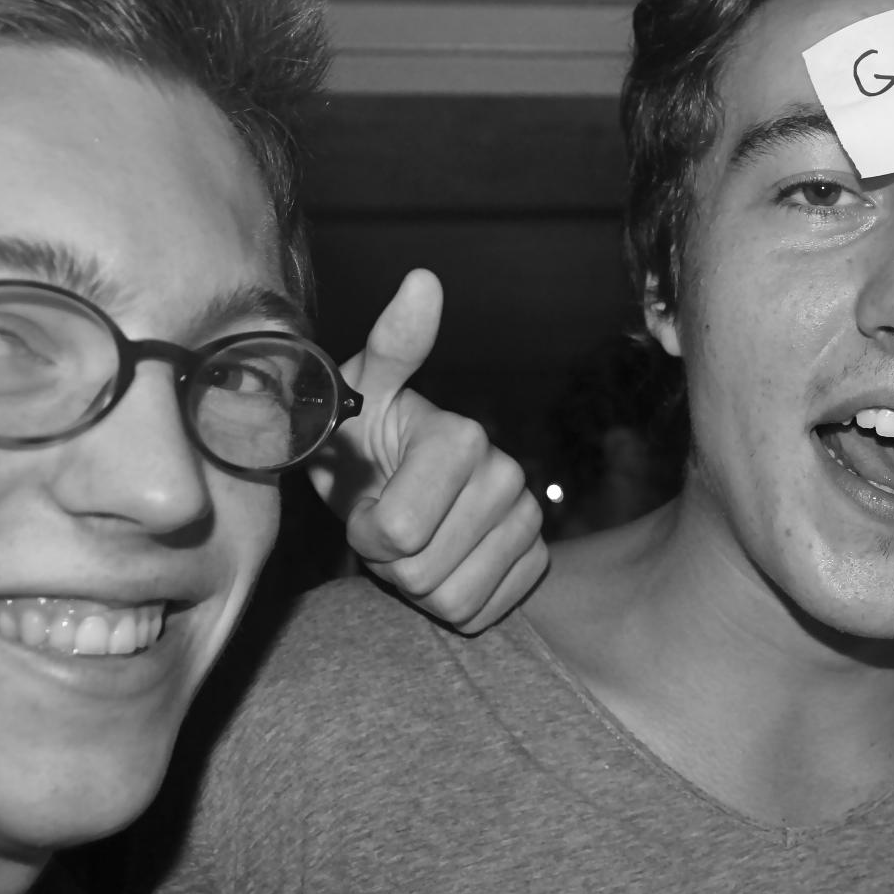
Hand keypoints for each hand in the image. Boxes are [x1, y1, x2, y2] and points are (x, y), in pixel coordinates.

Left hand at [307, 270, 548, 632]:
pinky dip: (451, 602)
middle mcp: (509, 477)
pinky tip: (443, 562)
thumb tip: (423, 279)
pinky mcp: (535, 564)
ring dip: (416, 584)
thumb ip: (391, 344)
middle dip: (390, 560)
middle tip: (383, 523)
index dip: (366, 530)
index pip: (399, 528)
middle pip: (424, 572)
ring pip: (452, 599)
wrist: (390, 481)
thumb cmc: (362, 435)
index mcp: (464, 438)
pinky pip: (481, 614)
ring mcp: (527, 524)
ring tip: (411, 543)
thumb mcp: (358, 391)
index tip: (361, 501)